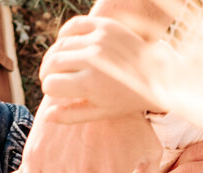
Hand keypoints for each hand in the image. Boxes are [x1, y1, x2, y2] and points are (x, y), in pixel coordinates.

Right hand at [38, 15, 158, 123]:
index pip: (51, 84)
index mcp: (90, 84)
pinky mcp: (104, 26)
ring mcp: (98, 40)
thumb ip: (71, 116)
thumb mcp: (100, 112)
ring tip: (57, 65)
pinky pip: (72, 26)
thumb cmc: (126, 98)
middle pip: (52, 63)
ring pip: (60, 45)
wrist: (157, 74)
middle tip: (49, 78)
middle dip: (46, 73)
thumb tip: (45, 116)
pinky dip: (64, 36)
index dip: (50, 89)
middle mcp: (93, 60)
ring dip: (54, 56)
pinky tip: (66, 46)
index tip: (56, 92)